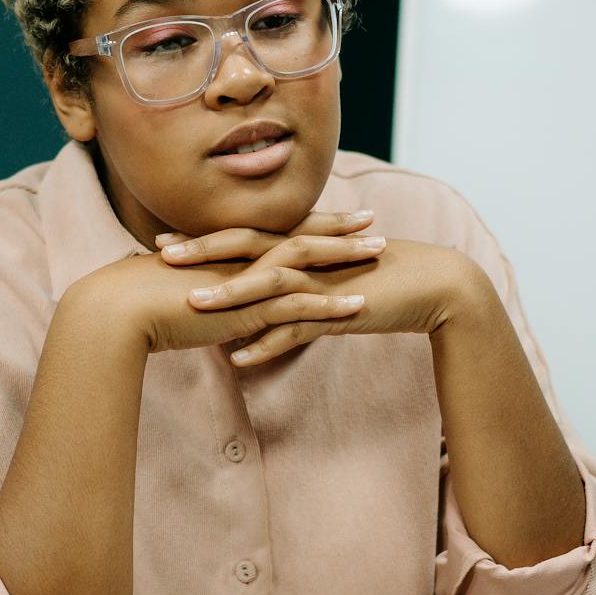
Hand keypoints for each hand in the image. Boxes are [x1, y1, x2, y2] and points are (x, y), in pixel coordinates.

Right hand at [73, 210, 386, 353]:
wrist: (116, 310)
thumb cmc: (135, 302)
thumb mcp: (176, 292)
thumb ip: (198, 292)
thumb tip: (206, 300)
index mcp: (225, 252)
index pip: (274, 232)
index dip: (306, 224)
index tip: (333, 218)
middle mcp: (240, 258)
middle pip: (299, 236)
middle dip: (339, 230)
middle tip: (373, 222)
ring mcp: (245, 280)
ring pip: (307, 263)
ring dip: (346, 259)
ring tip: (380, 254)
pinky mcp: (245, 307)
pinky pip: (297, 303)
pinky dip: (330, 304)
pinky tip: (358, 306)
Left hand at [167, 231, 492, 366]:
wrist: (435, 286)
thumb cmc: (380, 280)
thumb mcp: (331, 277)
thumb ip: (296, 283)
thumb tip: (262, 303)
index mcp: (303, 243)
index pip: (245, 235)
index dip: (204, 238)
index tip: (163, 241)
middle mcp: (309, 255)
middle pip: (248, 247)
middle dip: (203, 251)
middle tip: (161, 254)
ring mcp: (324, 281)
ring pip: (269, 282)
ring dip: (229, 294)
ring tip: (191, 306)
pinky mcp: (342, 309)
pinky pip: (298, 326)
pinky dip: (268, 343)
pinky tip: (238, 360)